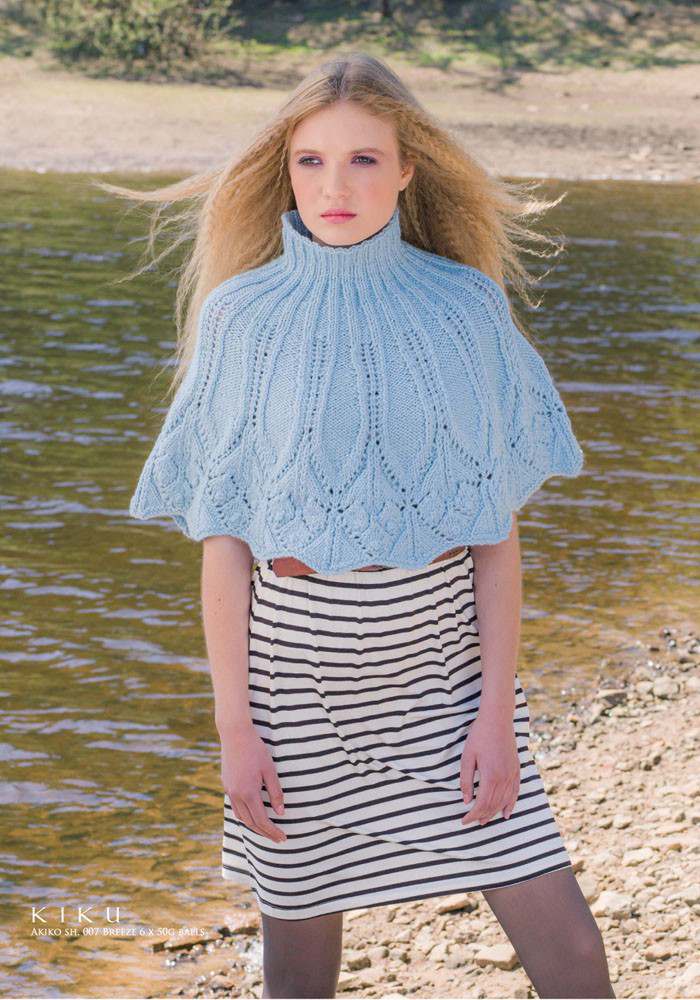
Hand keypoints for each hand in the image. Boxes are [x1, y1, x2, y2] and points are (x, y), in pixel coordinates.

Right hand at [220, 721, 286, 843]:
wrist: (235, 734)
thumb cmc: (256, 749)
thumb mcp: (270, 770)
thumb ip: (276, 793)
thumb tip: (281, 813)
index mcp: (249, 792)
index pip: (262, 820)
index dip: (272, 832)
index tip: (283, 838)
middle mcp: (236, 795)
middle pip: (251, 823)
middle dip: (265, 833)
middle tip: (277, 839)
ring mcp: (229, 790)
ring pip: (241, 816)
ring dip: (254, 826)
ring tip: (266, 830)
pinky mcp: (226, 785)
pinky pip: (235, 806)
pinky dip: (245, 814)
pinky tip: (253, 813)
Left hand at [460, 712, 520, 825]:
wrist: (498, 720)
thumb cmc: (479, 736)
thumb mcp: (467, 757)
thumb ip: (466, 780)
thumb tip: (466, 800)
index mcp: (490, 776)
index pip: (482, 804)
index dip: (473, 815)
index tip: (464, 820)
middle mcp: (504, 778)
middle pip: (493, 805)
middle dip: (482, 816)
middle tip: (472, 822)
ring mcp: (512, 775)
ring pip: (504, 801)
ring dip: (494, 813)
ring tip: (485, 820)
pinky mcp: (516, 770)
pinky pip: (515, 792)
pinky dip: (511, 804)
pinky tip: (507, 813)